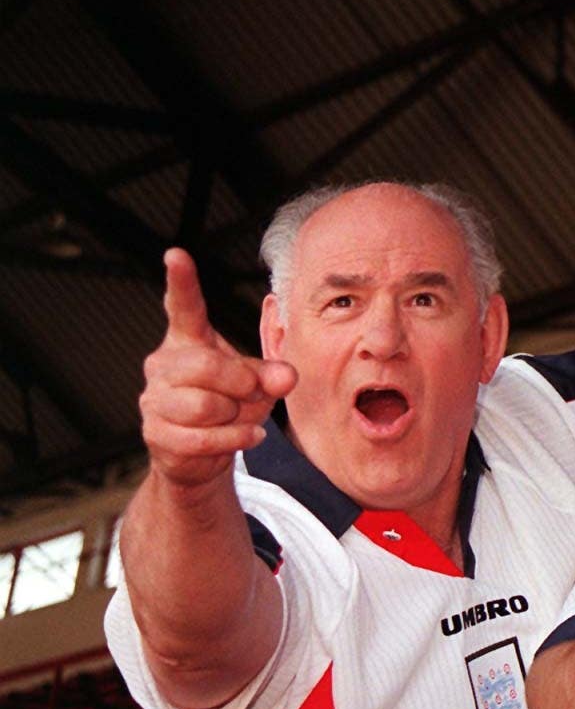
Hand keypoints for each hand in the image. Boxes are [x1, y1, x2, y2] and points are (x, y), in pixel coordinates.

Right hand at [140, 249, 296, 487]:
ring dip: (235, 417)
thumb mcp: (259, 384)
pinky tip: (244, 436)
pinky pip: (201, 438)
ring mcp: (154, 399)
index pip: (183, 306)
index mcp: (188, 340)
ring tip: (239, 417)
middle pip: (205, 367)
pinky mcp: (155, 433)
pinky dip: (232, 439)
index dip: (182, 282)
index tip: (176, 255)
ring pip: (203, 406)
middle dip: (240, 384)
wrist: (203, 453)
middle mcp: (163, 364)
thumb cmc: (231, 405)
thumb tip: (286, 375)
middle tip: (252, 392)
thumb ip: (272, 374)